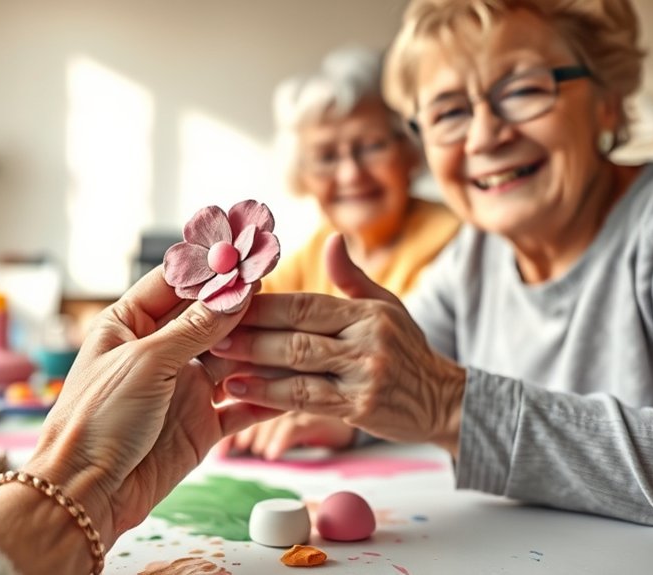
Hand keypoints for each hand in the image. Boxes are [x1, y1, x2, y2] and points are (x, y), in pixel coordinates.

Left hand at [24, 266, 279, 540]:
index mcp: (129, 324)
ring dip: (259, 348)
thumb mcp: (146, 361)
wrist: (88, 492)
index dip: (211, 270)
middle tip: (282, 291)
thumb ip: (195, 327)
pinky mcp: (202, 423)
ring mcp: (182, 386)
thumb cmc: (97, 419)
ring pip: (233, 358)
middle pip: (210, 319)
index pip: (175, 283)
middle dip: (244, 307)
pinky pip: (243, 403)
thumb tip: (236, 292)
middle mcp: (159, 350)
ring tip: (294, 332)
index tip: (248, 255)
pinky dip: (265, 393)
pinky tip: (291, 380)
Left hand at [210, 234, 466, 454]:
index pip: (306, 304)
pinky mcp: (360, 408)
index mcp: (367, 313)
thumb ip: (352, 277)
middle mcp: (367, 341)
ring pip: (297, 366)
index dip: (264, 303)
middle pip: (296, 333)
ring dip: (252, 364)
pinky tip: (239, 392)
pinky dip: (268, 396)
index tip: (228, 301)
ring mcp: (364, 376)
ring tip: (215, 362)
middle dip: (249, 332)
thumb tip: (331, 239)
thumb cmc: (406, 351)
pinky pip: (305, 400)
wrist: (443, 403)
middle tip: (208, 330)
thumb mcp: (386, 308)